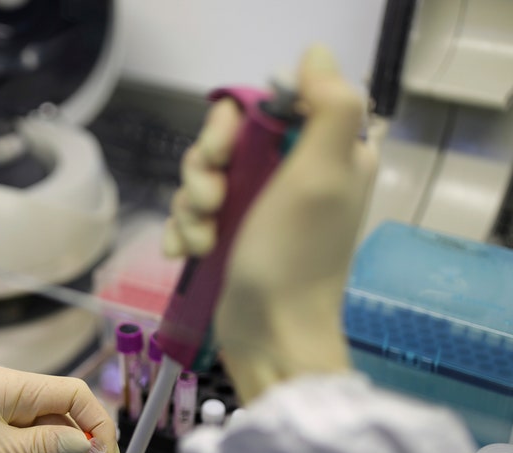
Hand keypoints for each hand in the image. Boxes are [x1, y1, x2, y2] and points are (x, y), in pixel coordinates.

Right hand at [164, 45, 377, 401]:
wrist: (271, 338)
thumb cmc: (296, 258)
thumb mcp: (322, 175)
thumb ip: (328, 106)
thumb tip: (316, 54)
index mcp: (327, 152)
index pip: (270, 103)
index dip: (235, 119)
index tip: (223, 148)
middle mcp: (294, 175)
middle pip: (227, 139)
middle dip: (204, 168)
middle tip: (211, 200)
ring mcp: (259, 209)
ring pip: (204, 177)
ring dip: (191, 206)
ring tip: (201, 239)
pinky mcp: (232, 238)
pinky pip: (192, 215)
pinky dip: (183, 231)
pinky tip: (184, 253)